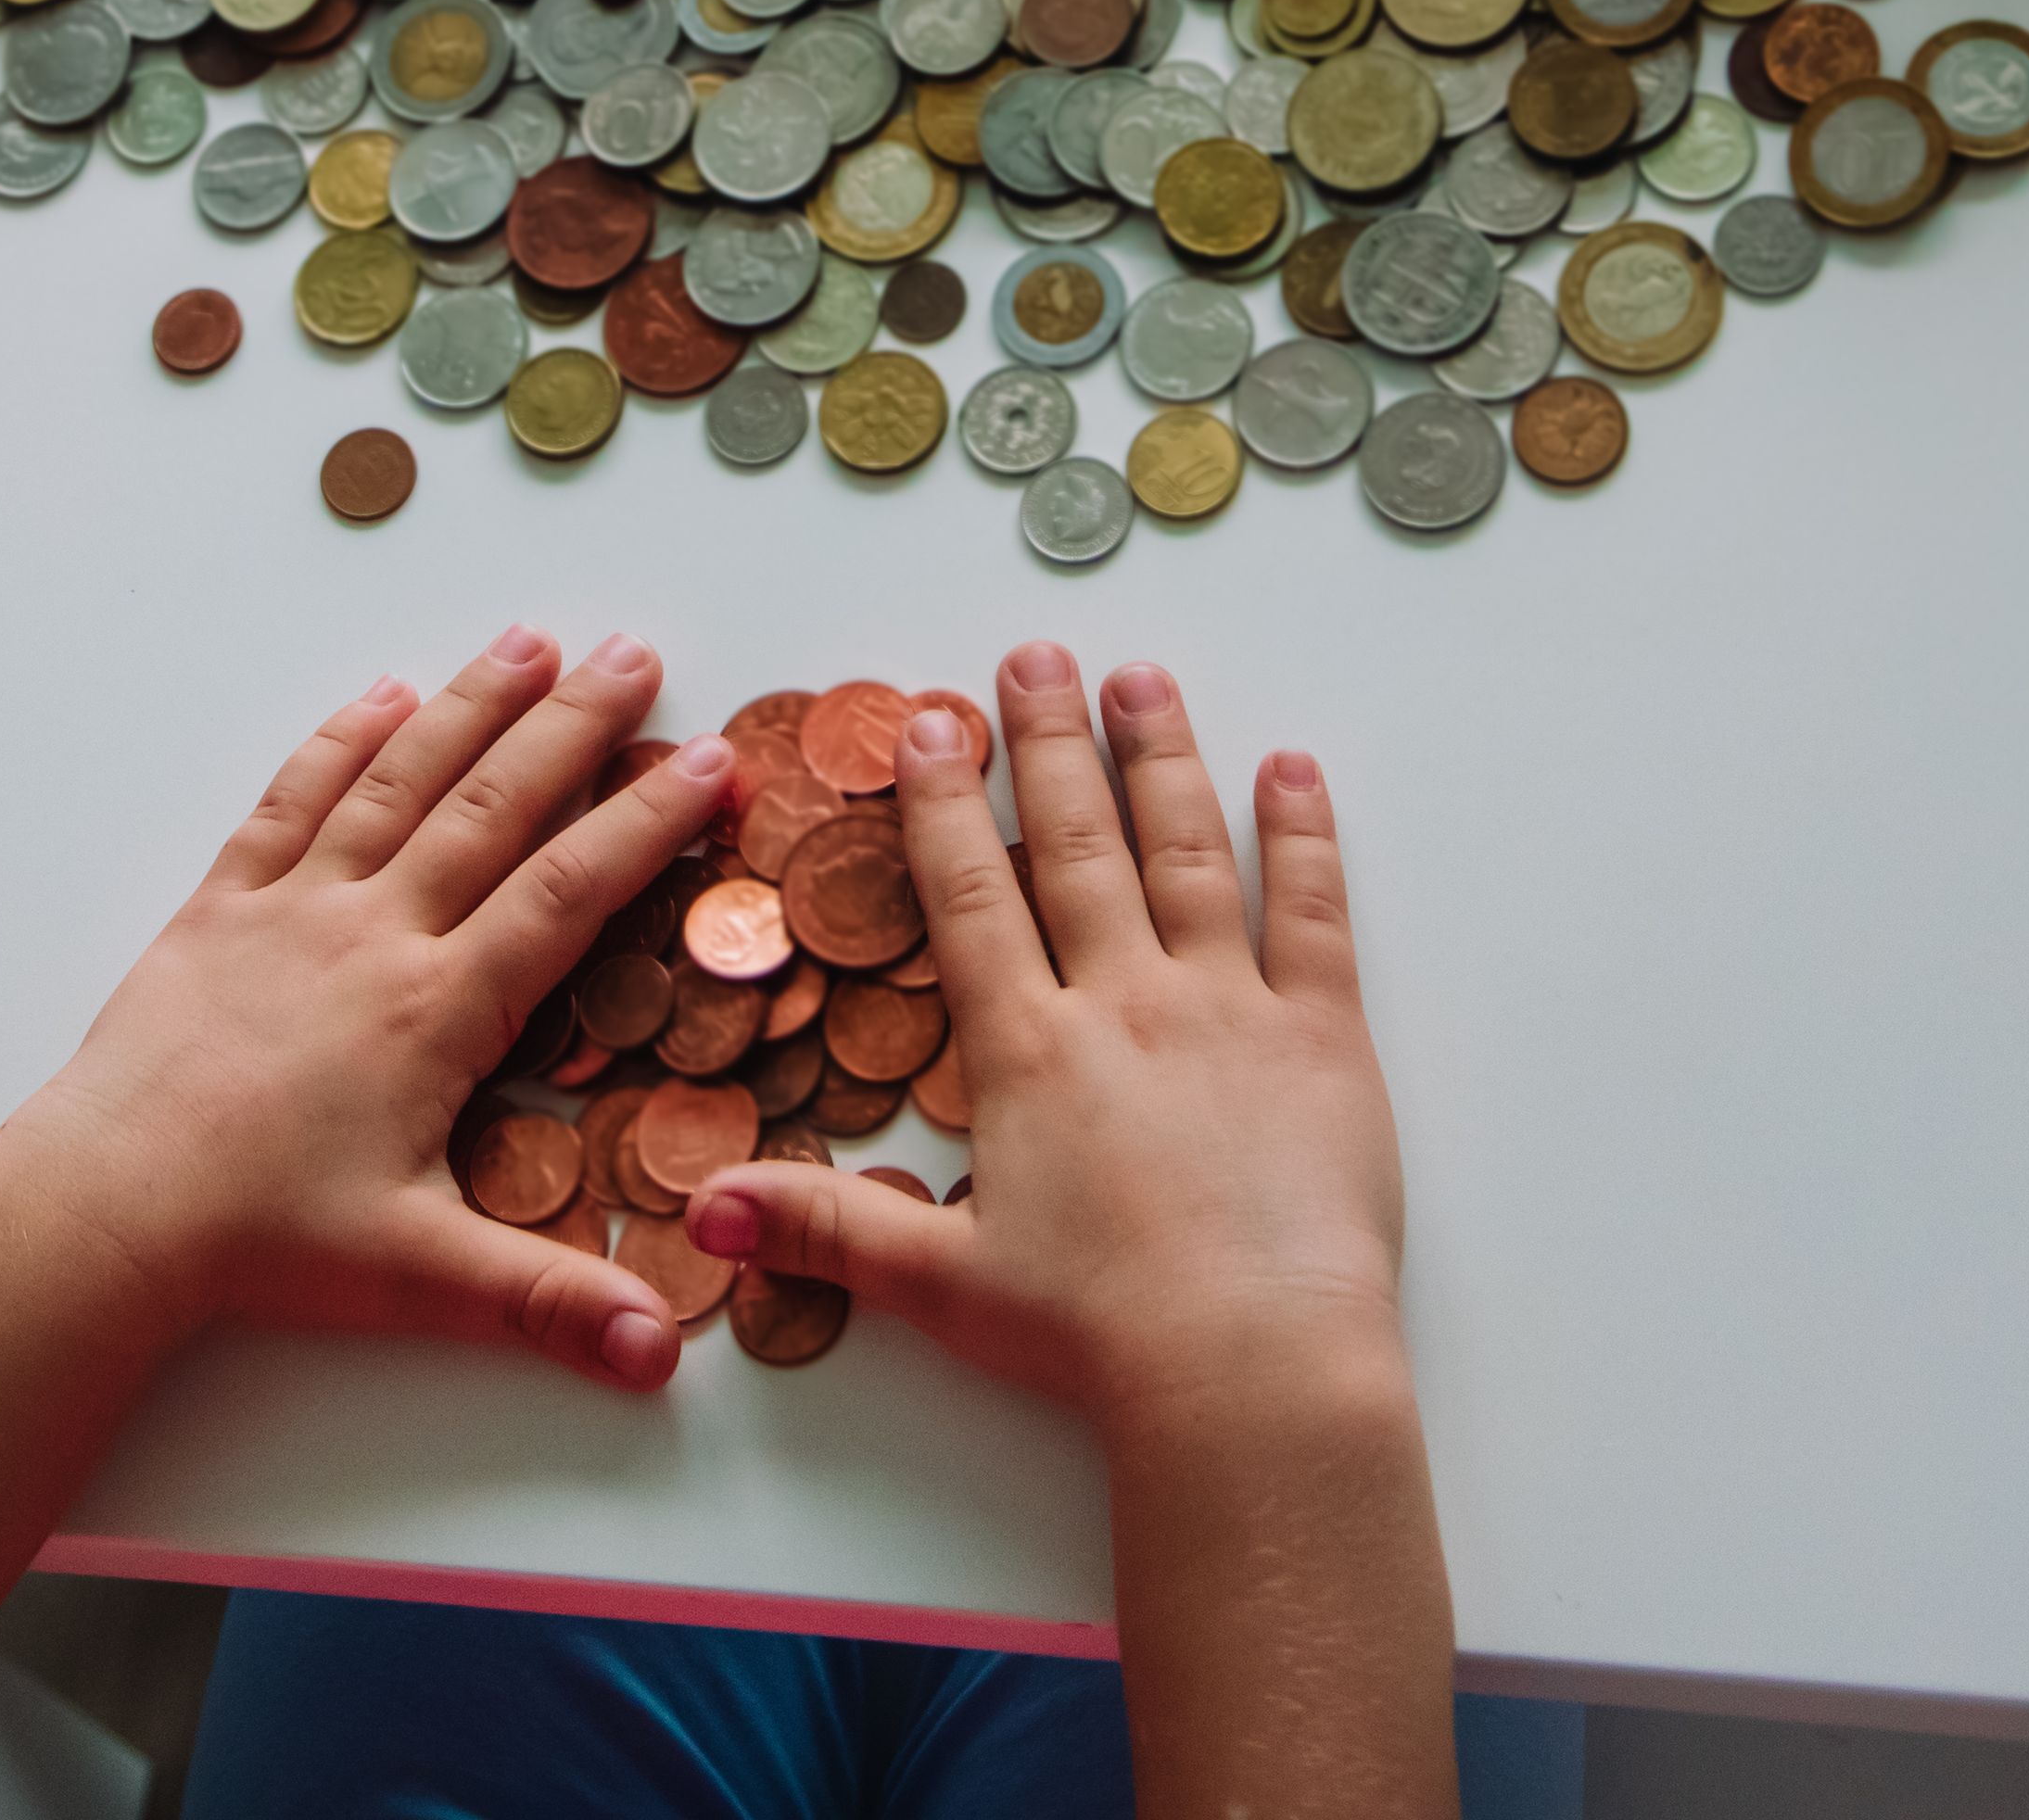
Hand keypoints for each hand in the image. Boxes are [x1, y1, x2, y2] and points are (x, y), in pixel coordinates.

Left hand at [0, 631, 738, 1388]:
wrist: (103, 1209)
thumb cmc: (258, 1241)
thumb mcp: (419, 1277)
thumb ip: (549, 1306)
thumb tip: (664, 1356)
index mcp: (437, 1010)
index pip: (569, 894)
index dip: (647, 824)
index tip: (711, 762)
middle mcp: (374, 936)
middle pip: (494, 806)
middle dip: (575, 725)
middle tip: (640, 654)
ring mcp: (292, 910)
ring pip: (400, 782)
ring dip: (470, 706)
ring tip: (530, 639)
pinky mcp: (219, 910)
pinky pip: (291, 803)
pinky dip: (341, 742)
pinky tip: (383, 695)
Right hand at [686, 647, 1405, 1453]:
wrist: (1250, 1373)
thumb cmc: (1097, 1339)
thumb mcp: (945, 1286)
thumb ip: (825, 1230)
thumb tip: (702, 1208)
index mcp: (1030, 1056)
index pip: (971, 901)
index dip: (941, 807)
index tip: (928, 723)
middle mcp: (1125, 1006)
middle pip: (1076, 848)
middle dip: (1048, 743)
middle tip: (1032, 655)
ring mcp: (1230, 1011)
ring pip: (1188, 854)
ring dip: (1160, 757)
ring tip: (1141, 676)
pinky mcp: (1326, 1040)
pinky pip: (1313, 914)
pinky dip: (1304, 833)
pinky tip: (1292, 765)